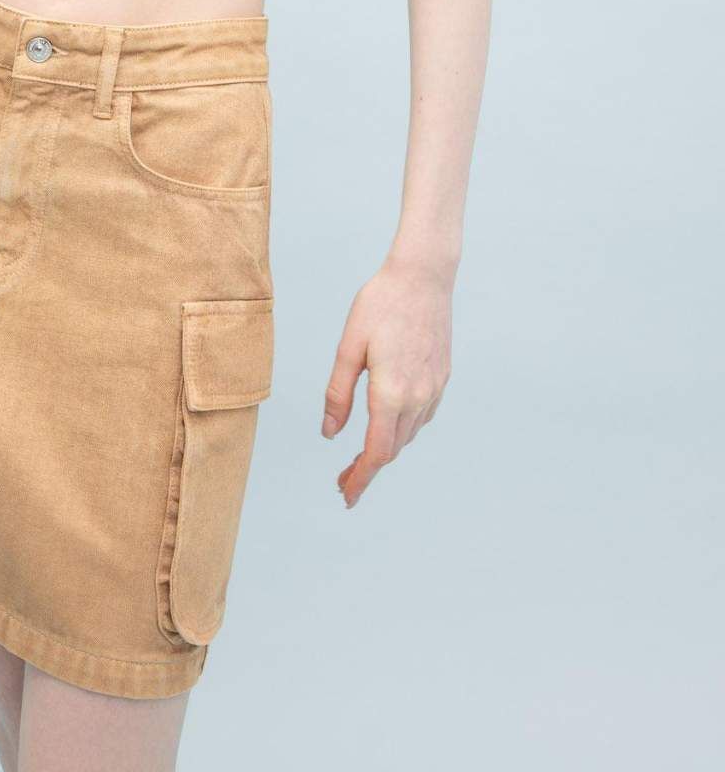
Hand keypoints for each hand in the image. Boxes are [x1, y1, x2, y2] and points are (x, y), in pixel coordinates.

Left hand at [320, 254, 452, 507]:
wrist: (424, 276)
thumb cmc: (381, 304)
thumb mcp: (350, 347)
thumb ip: (339, 393)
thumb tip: (330, 433)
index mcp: (392, 392)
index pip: (376, 451)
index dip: (360, 478)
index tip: (346, 495)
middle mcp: (418, 396)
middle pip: (392, 449)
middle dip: (367, 470)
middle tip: (343, 482)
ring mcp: (434, 388)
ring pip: (408, 435)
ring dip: (385, 451)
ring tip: (360, 458)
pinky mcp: (442, 377)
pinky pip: (421, 417)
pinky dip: (402, 431)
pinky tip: (388, 426)